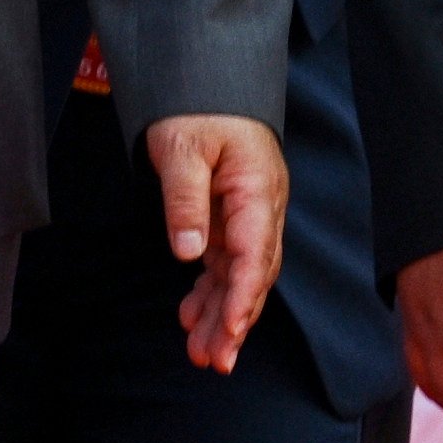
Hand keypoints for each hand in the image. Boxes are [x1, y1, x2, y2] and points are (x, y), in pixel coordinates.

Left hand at [143, 115, 288, 373]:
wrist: (207, 81)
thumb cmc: (198, 107)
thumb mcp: (183, 146)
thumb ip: (185, 198)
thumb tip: (188, 252)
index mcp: (257, 190)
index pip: (255, 253)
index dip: (244, 295)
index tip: (232, 329)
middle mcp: (260, 209)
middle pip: (254, 274)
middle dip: (236, 321)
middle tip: (215, 360)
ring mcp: (247, 216)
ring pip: (239, 276)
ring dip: (222, 316)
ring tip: (202, 355)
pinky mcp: (229, 219)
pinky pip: (224, 264)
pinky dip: (210, 293)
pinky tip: (192, 318)